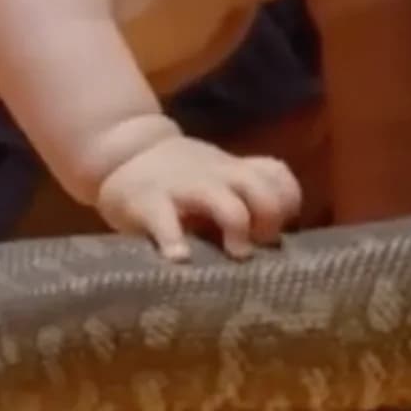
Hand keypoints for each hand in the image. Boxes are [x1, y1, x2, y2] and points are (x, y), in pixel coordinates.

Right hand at [93, 133, 304, 260]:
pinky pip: (165, 222)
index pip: (278, 178)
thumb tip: (277, 239)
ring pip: (228, 206)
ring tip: (235, 256)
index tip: (274, 229)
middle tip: (256, 247)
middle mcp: (219, 177)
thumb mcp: (220, 176)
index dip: (285, 203)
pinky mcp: (149, 203)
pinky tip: (180, 259)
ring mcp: (185, 189)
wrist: (125, 152)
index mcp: (237, 172)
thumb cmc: (182, 178)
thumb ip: (249, 196)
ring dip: (238, 229)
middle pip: (264, 191)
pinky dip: (174, 242)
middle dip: (269, 220)